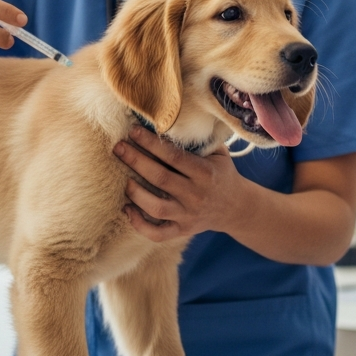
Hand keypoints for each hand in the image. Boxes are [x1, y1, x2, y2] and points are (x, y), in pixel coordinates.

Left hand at [113, 125, 253, 241]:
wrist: (236, 207)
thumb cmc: (222, 173)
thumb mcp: (219, 154)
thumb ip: (198, 141)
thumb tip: (168, 122)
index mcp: (206, 173)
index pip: (174, 156)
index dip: (151, 143)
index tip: (134, 131)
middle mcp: (196, 195)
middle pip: (160, 178)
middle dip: (135, 161)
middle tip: (118, 147)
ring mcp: (188, 215)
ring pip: (155, 208)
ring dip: (135, 193)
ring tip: (124, 179)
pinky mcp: (182, 230)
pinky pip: (157, 233)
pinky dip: (139, 224)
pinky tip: (127, 209)